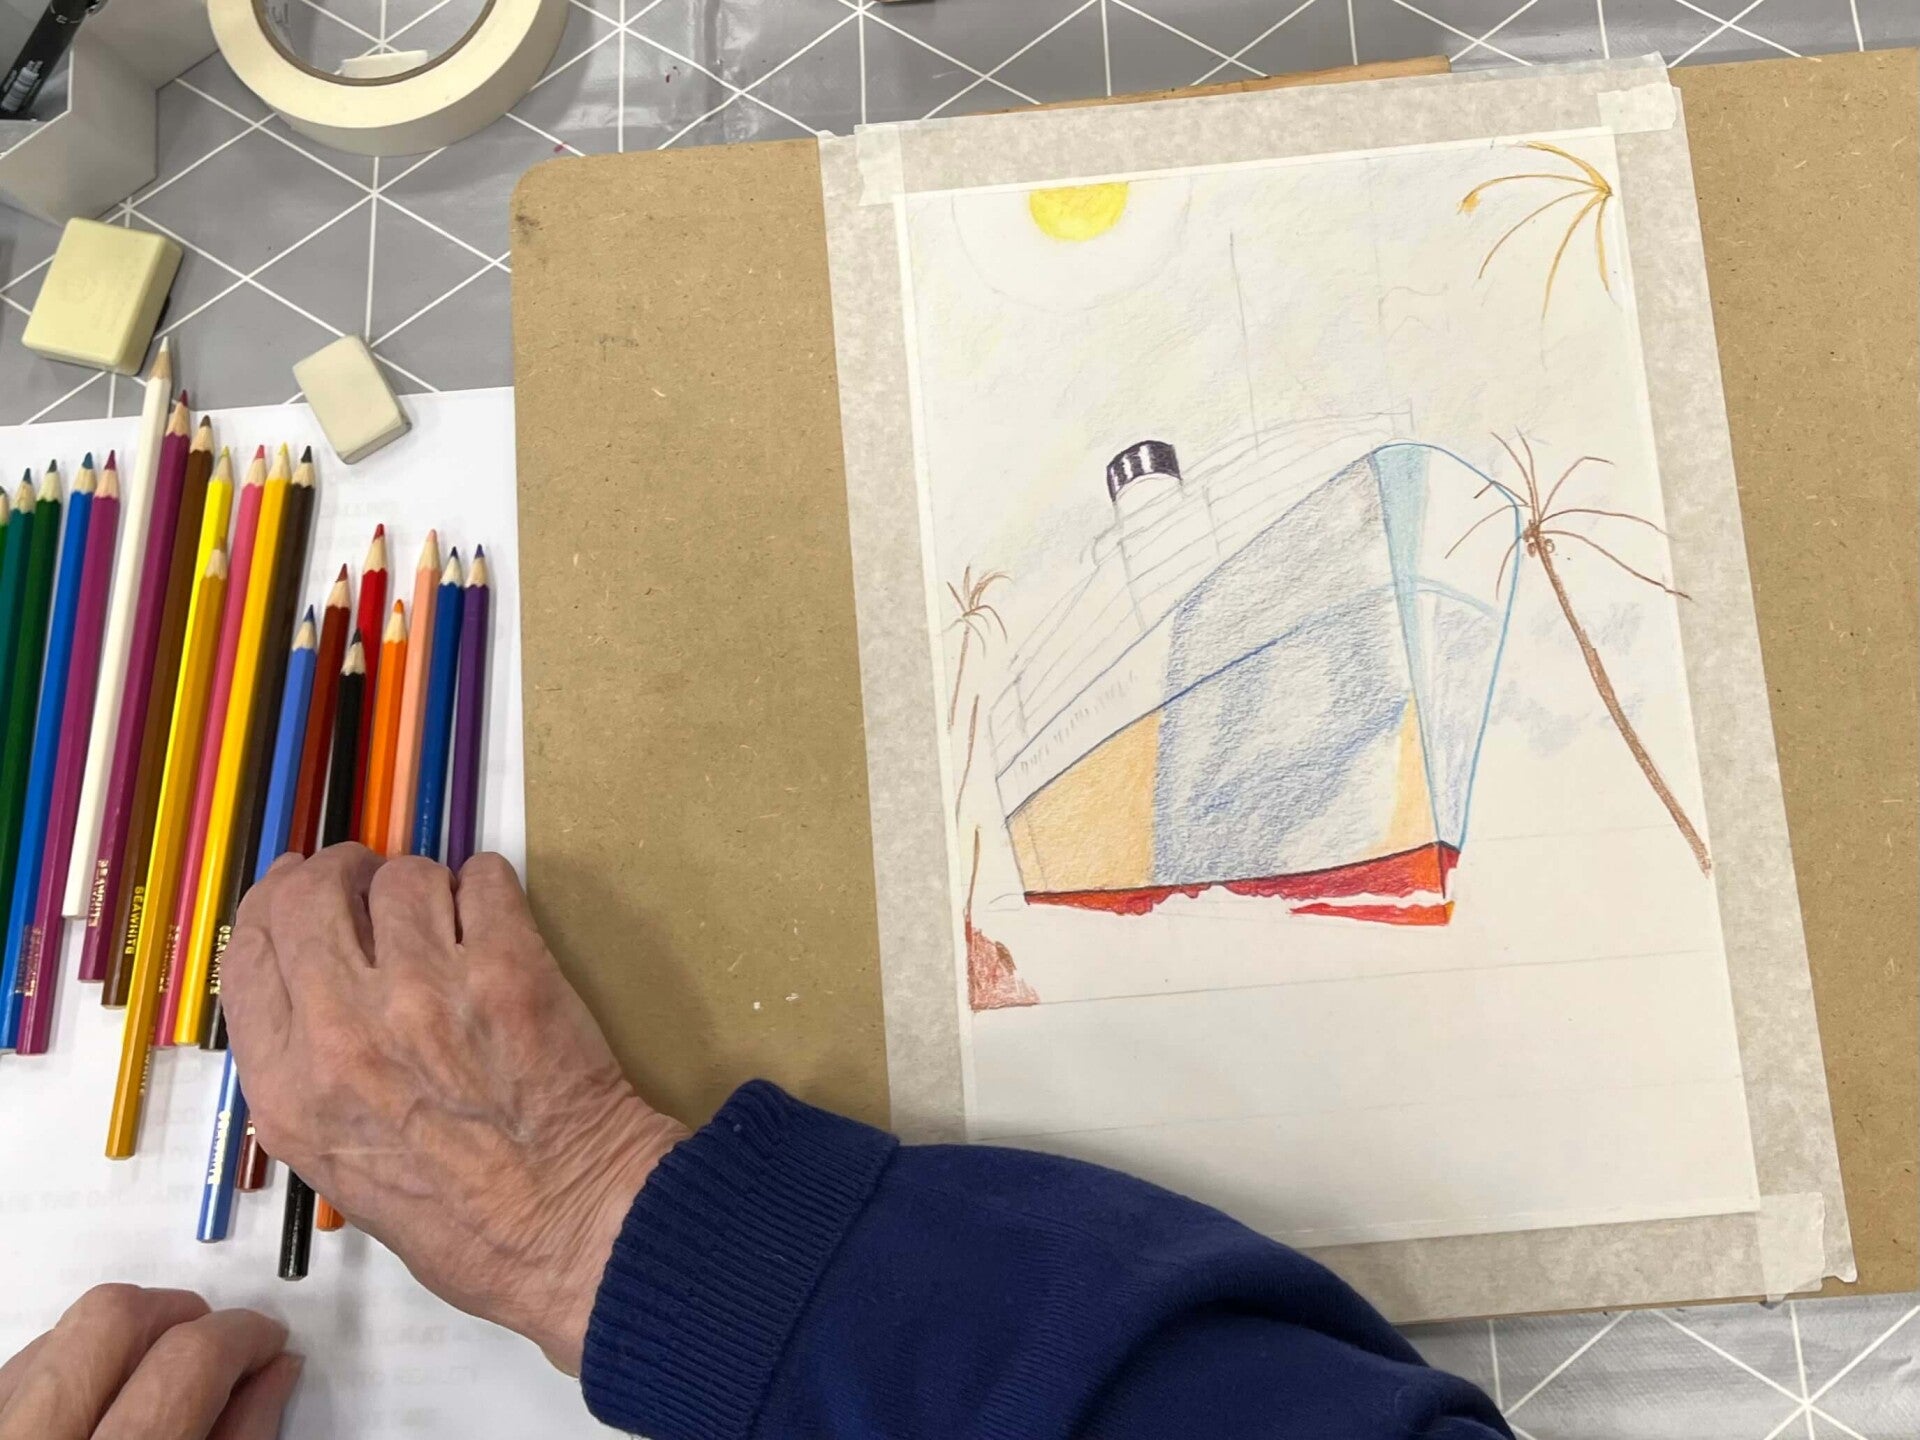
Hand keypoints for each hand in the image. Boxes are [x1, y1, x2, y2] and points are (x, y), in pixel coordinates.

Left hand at [0, 1285, 299, 1439]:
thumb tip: (273, 1372)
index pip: (188, 1362)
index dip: (242, 1338)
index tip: (263, 1343)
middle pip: (111, 1319)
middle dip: (179, 1315)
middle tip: (213, 1346)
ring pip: (60, 1331)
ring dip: (123, 1336)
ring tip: (153, 1377)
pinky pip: (20, 1367)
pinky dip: (70, 1367)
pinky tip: (98, 1403)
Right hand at [220, 847, 689, 1374]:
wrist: (569, 1226)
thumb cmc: (457, 1218)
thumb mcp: (335, 1165)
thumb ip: (307, 1075)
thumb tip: (312, 986)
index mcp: (289, 1088)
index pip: (248, 951)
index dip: (274, 907)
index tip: (300, 892)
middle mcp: (341, 1032)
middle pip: (308, 895)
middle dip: (341, 873)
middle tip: (373, 884)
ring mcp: (424, 992)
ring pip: (402, 876)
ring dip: (426, 887)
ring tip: (450, 923)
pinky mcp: (506, 967)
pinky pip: (482, 877)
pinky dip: (489, 888)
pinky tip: (498, 924)